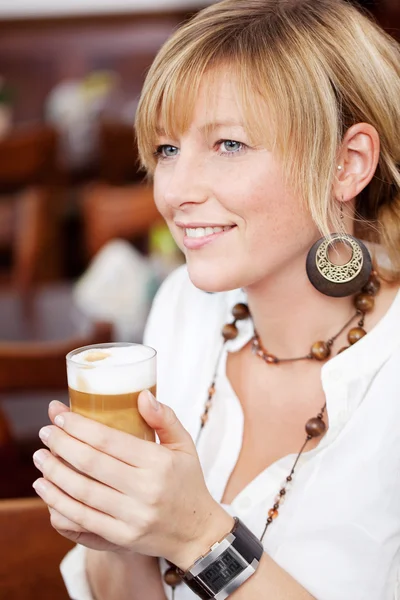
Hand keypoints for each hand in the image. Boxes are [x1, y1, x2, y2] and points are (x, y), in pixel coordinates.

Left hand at [33, 394, 232, 569]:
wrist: (197, 532)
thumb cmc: (187, 482)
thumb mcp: (184, 445)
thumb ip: (164, 418)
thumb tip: (142, 394)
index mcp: (158, 462)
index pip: (109, 440)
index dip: (79, 426)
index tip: (60, 415)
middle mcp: (145, 489)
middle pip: (91, 463)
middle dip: (61, 444)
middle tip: (45, 432)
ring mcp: (132, 516)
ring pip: (81, 491)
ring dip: (54, 472)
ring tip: (40, 456)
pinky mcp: (122, 537)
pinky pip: (82, 518)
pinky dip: (58, 501)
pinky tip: (44, 487)